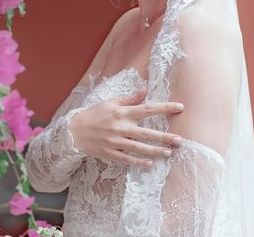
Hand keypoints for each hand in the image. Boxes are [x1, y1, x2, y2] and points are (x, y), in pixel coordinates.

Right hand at [68, 87, 183, 166]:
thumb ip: (129, 99)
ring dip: (155, 151)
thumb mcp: (110, 103)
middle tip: (179, 140)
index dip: (165, 108)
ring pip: (139, 148)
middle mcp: (120, 127)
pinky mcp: (110, 153)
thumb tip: (145, 90)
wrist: (74, 131)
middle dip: (164, 137)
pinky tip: (149, 163)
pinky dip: (138, 162)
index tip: (180, 107)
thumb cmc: (94, 114)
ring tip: (169, 153)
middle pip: (146, 133)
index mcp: (121, 113)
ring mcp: (115, 142)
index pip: (147, 109)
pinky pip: (127, 159)